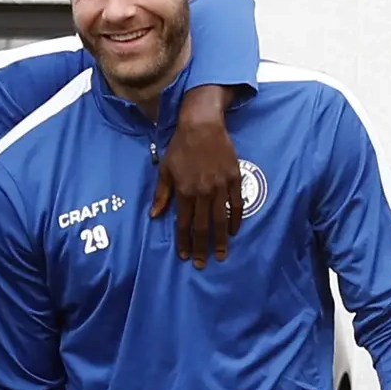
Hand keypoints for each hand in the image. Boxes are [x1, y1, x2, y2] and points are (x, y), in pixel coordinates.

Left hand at [150, 86, 240, 268]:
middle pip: (203, 226)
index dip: (184, 241)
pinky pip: (236, 204)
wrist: (202, 125)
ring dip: (220, 240)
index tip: (185, 256)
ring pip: (220, 219)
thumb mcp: (165, 170)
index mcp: (184, 191)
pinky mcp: (234, 178)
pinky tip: (233, 231)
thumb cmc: (180, 147)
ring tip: (220, 255)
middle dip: (201, 247)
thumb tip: (154, 215)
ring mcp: (220, 186)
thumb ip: (161, 194)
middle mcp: (202, 192)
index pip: (184, 223)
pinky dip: (236, 219)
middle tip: (202, 264)